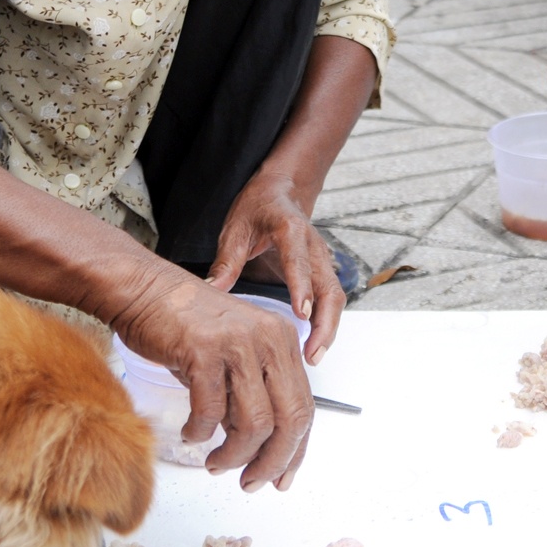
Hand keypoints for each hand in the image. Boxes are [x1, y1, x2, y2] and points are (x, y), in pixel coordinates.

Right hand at [107, 275, 314, 490]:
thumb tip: (262, 448)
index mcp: (282, 341)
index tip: (282, 477)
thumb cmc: (185, 324)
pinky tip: (192, 434)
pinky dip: (200, 432)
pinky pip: (210, 411)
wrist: (145, 290)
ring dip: (234, 455)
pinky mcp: (204, 350)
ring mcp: (238, 344)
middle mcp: (269, 340)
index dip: (296, 450)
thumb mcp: (235, 355)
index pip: (304, 407)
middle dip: (272, 461)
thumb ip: (253, 393)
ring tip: (216, 463)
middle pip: (289, 419)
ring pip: (254, 422)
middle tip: (251, 482)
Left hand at [206, 168, 344, 365]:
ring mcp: (323, 259)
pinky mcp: (323, 270)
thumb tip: (210, 291)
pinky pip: (331, 299)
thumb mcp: (235, 229)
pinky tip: (315, 343)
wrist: (282, 191)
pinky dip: (327, 322)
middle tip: (311, 353)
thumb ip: (226, 261)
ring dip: (329, 328)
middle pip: (329, 288)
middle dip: (324, 323)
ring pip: (335, 297)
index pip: (299, 262)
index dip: (302, 288)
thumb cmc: (259, 207)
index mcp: (291, 231)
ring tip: (314, 356)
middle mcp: (313, 246)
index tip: (302, 315)